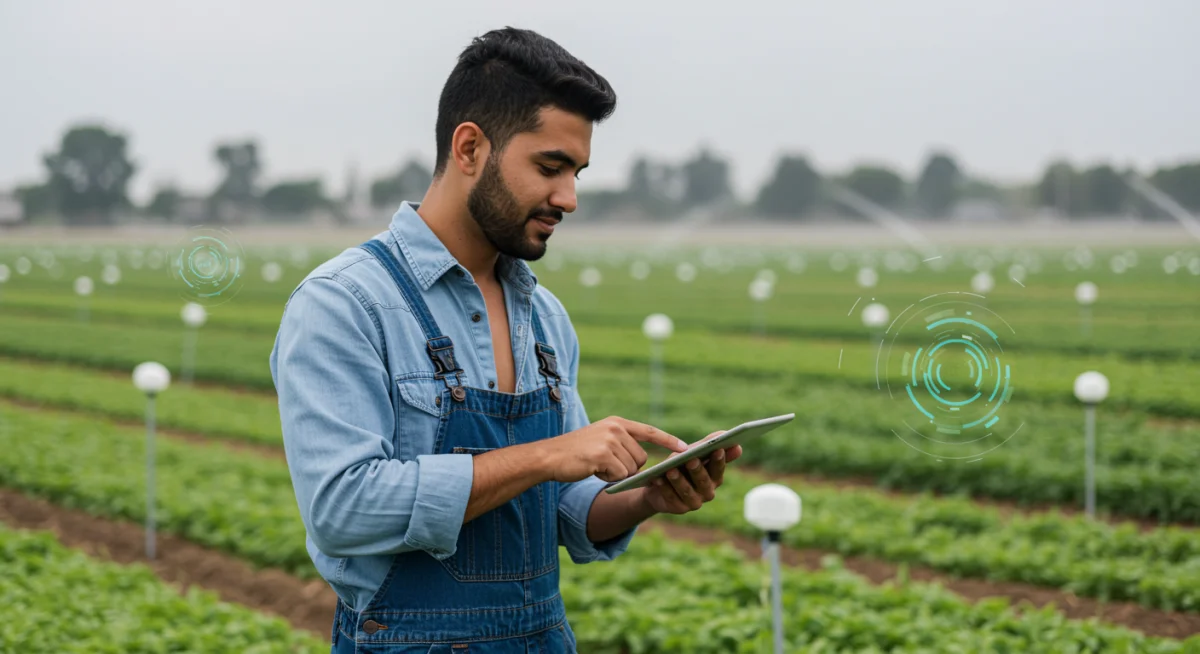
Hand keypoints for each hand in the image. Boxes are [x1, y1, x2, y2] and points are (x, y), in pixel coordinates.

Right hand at [540, 416, 688, 482]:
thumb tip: (643, 462)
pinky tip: (592, 470)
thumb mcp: (601, 441)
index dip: (668, 441)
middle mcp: (615, 428)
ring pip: (631, 469)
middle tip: (604, 465)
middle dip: (627, 468)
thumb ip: (622, 444)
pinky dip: (608, 479)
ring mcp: (609, 440)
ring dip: (616, 474)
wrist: (550, 457)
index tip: (685, 448)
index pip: (650, 431)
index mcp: (617, 423)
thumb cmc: (576, 453)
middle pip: (641, 458)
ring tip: (596, 466)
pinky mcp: (603, 455)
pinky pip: (619, 475)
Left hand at [639, 433, 742, 514]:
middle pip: (704, 481)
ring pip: (687, 491)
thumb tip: (726, 434)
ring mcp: (694, 502)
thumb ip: (708, 444)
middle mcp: (708, 492)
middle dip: (697, 470)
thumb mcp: (693, 453)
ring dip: (679, 480)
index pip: (719, 469)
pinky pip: (671, 498)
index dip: (719, 460)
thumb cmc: (681, 465)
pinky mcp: (679, 508)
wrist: (660, 486)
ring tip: (671, 470)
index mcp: (715, 478)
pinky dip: (664, 488)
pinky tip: (657, 479)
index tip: (718, 449)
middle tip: (691, 460)